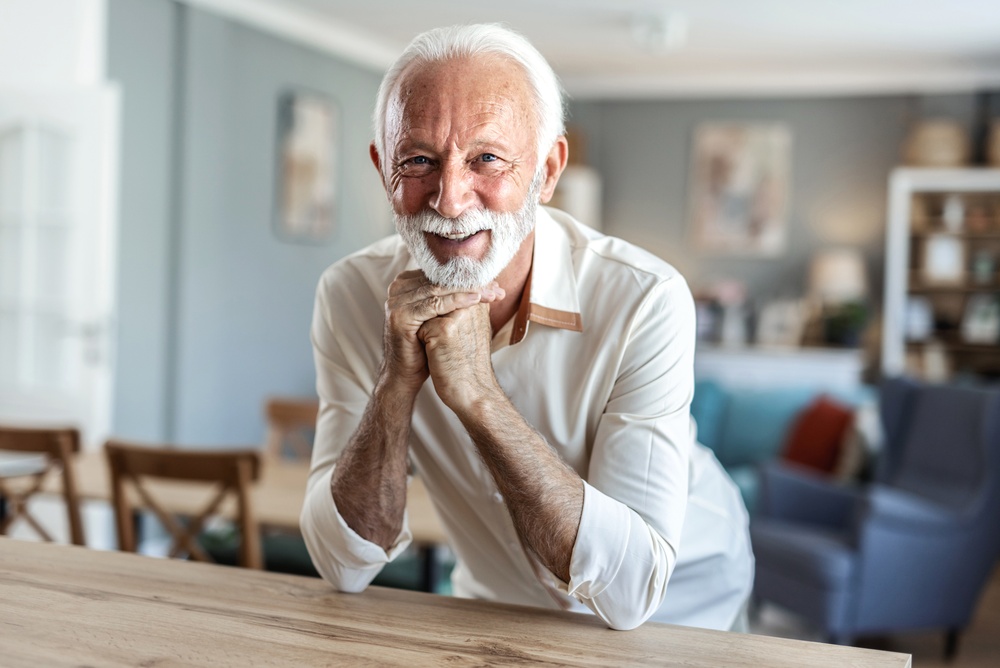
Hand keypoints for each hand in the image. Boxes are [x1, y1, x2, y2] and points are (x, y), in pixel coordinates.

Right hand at [382, 270, 502, 395]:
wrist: (406, 373)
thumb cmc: (425, 345)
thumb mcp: (440, 315)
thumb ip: (453, 296)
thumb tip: (488, 281)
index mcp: (406, 283)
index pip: (442, 274)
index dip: (470, 278)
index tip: (495, 284)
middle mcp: (398, 287)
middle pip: (441, 280)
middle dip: (472, 284)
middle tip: (497, 288)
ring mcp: (396, 300)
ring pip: (439, 290)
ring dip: (468, 290)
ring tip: (491, 294)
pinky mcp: (400, 314)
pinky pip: (433, 304)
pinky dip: (456, 301)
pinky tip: (475, 301)